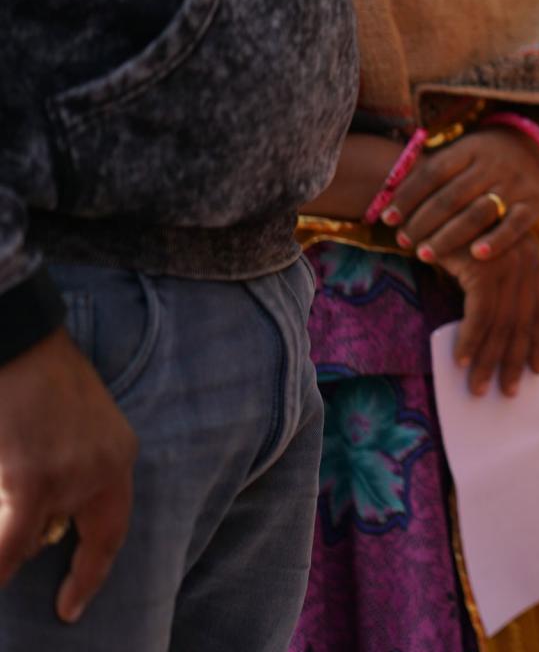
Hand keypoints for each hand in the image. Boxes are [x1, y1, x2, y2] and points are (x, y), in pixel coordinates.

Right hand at [0, 330, 136, 623]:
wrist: (20, 338)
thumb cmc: (36, 376)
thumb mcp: (77, 424)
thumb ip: (72, 471)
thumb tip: (41, 526)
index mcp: (119, 458)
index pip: (111, 532)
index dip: (89, 575)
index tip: (70, 608)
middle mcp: (102, 471)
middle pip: (55, 534)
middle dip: (24, 527)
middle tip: (13, 478)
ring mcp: (69, 477)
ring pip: (26, 534)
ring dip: (6, 517)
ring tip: (14, 457)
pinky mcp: (33, 478)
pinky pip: (9, 542)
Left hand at [379, 127, 538, 263]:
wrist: (533, 149)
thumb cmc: (480, 161)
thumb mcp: (459, 154)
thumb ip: (430, 175)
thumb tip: (384, 200)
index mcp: (468, 149)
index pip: (432, 172)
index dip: (408, 196)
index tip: (386, 219)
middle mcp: (492, 165)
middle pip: (451, 196)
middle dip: (422, 221)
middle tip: (402, 241)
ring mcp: (515, 184)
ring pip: (478, 213)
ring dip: (449, 236)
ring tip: (424, 254)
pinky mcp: (535, 203)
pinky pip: (515, 225)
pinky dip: (496, 240)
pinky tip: (476, 255)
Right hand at [436, 235, 538, 396]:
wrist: (430, 196)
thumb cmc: (449, 230)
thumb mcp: (479, 260)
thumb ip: (491, 287)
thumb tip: (492, 330)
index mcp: (531, 260)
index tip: (538, 368)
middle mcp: (526, 262)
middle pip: (525, 322)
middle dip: (515, 360)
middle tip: (507, 391)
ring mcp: (508, 264)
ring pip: (503, 324)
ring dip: (489, 360)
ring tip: (477, 387)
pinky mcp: (485, 268)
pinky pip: (480, 315)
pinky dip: (470, 340)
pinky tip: (461, 361)